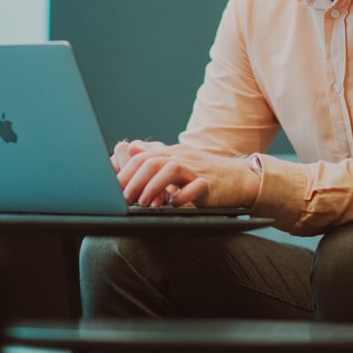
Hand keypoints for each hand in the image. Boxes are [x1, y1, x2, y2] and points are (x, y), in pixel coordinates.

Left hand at [111, 140, 260, 208]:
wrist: (239, 178)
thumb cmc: (206, 173)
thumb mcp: (179, 162)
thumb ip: (156, 156)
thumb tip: (131, 147)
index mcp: (173, 154)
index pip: (143, 157)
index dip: (126, 172)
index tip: (114, 190)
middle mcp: (183, 158)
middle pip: (153, 162)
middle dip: (134, 180)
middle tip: (124, 199)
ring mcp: (197, 170)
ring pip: (171, 170)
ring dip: (153, 187)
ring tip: (143, 203)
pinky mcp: (210, 184)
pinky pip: (194, 188)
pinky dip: (181, 197)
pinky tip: (173, 205)